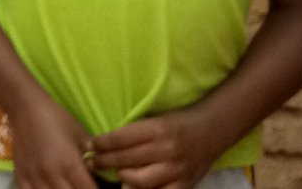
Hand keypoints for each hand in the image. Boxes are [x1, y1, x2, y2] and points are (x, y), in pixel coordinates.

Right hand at [7, 94, 98, 188]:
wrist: (26, 108)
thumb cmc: (58, 119)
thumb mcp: (82, 136)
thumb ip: (93, 158)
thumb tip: (105, 172)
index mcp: (70, 164)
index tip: (100, 188)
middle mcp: (52, 175)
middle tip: (81, 185)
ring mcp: (34, 177)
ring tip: (66, 186)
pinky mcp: (20, 176)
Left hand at [92, 108, 236, 188]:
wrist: (213, 130)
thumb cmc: (178, 122)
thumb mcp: (155, 119)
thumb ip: (134, 133)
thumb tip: (105, 146)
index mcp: (158, 129)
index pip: (121, 139)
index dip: (101, 143)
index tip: (89, 145)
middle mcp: (168, 150)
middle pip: (126, 160)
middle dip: (104, 161)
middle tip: (91, 161)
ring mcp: (177, 170)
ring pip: (140, 181)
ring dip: (121, 177)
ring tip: (112, 173)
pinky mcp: (186, 185)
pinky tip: (131, 187)